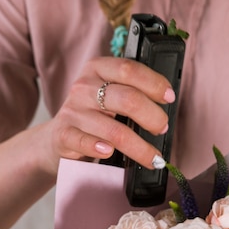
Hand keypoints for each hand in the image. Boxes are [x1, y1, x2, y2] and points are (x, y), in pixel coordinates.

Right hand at [41, 56, 175, 174]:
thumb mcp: (109, 96)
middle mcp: (84, 87)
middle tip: (162, 129)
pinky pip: (86, 142)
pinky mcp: (64, 135)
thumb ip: (130, 93)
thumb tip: (164, 105)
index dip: (154, 84)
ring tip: (153, 158)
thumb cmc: (93, 117)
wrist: (59, 138)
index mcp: (98, 70)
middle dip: (153, 117)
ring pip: (115, 130)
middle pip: (128, 99)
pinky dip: (100, 148)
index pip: (130, 70)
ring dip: (140, 148)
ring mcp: (73, 111)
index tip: (169, 98)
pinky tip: (110, 153)